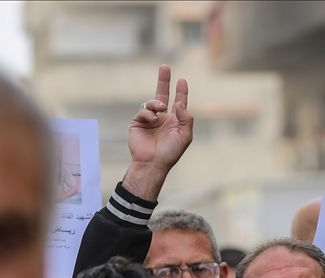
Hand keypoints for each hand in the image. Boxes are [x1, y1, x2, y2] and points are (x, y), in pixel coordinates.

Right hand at [122, 65, 192, 200]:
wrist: (152, 163)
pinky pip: (143, 110)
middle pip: (163, 95)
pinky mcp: (138, 122)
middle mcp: (163, 118)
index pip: (179, 102)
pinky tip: (153, 119)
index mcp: (175, 121)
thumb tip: (179, 103)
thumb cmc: (170, 152)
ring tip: (161, 110)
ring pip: (153, 102)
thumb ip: (186, 118)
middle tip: (164, 67)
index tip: (182, 80)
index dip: (181, 92)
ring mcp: (150, 120)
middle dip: (164, 81)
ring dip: (157, 103)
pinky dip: (148, 112)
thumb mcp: (185, 136)